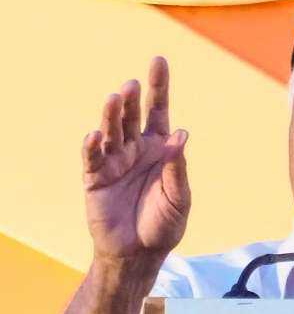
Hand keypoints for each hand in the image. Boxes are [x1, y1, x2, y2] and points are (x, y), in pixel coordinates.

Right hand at [82, 57, 189, 263]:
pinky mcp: (95, 178)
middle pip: (132, 116)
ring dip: (112, 114)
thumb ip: (178, 168)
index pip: (159, 111)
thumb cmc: (164, 224)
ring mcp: (114, 161)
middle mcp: (136, 149)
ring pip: (112, 131)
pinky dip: (92, 146)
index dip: (159, 87)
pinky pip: (92, 158)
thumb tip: (181, 134)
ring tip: (116, 97)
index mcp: (160, 148)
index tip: (158, 61)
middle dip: (132, 99)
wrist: (139, 253)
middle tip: (133, 85)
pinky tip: (95, 135)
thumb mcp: (179, 198)